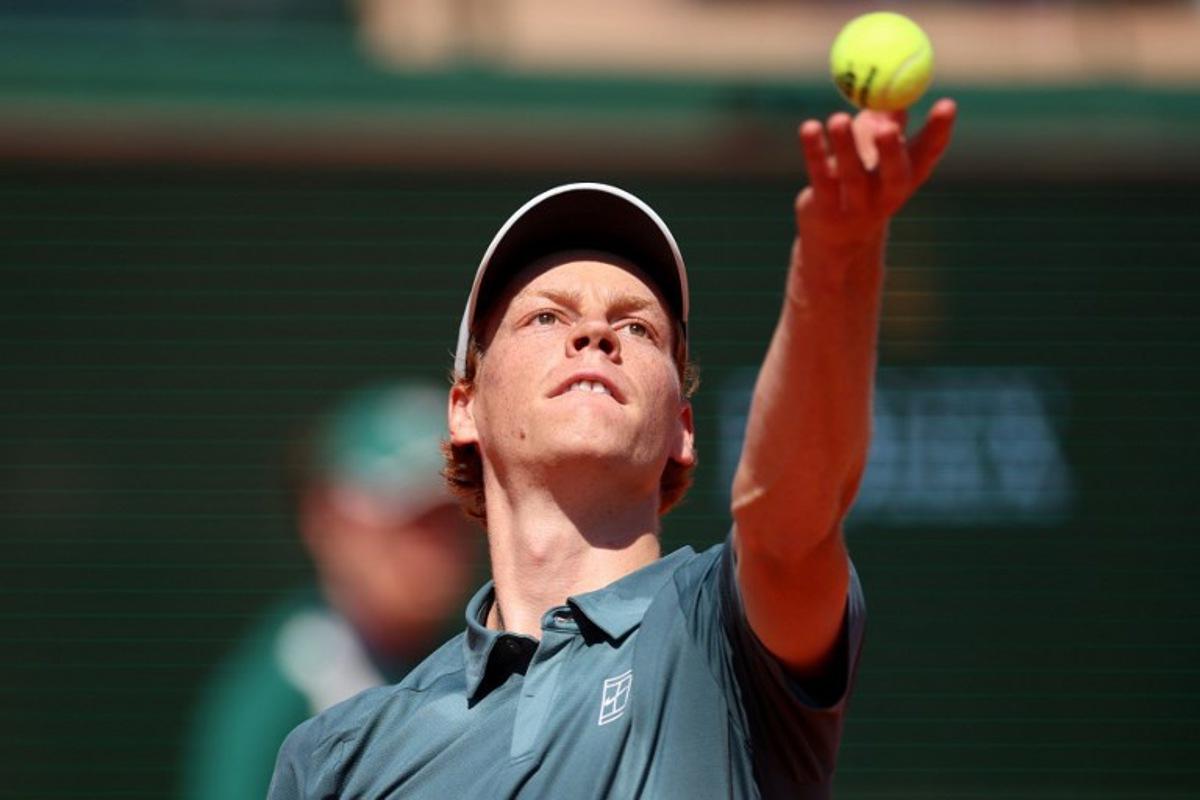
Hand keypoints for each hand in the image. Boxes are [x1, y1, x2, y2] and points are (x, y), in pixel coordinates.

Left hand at [795, 98, 956, 250]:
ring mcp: (857, 206)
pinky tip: (809, 128)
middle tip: (887, 127)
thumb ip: (887, 121)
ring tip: (838, 118)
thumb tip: (897, 85)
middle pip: (895, 175)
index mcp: (907, 177)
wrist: (835, 239)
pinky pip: (820, 177)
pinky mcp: (826, 209)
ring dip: (846, 146)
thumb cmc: (861, 181)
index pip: (929, 154)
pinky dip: (815, 151)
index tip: (947, 104)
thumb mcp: (878, 153)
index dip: (940, 131)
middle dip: (892, 151)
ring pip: (853, 176)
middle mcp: (887, 195)